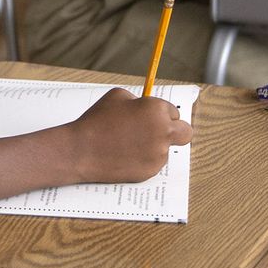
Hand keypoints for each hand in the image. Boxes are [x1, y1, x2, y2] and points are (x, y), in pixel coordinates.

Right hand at [71, 88, 193, 183]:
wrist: (81, 150)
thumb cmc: (97, 120)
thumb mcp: (117, 96)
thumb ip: (138, 100)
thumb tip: (145, 106)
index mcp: (157, 110)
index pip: (174, 111)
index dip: (162, 113)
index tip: (153, 117)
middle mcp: (163, 132)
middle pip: (185, 133)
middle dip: (176, 131)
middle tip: (161, 132)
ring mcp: (158, 154)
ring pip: (165, 149)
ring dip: (153, 146)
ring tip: (127, 144)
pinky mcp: (150, 171)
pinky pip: (152, 163)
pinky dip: (142, 160)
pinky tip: (124, 155)